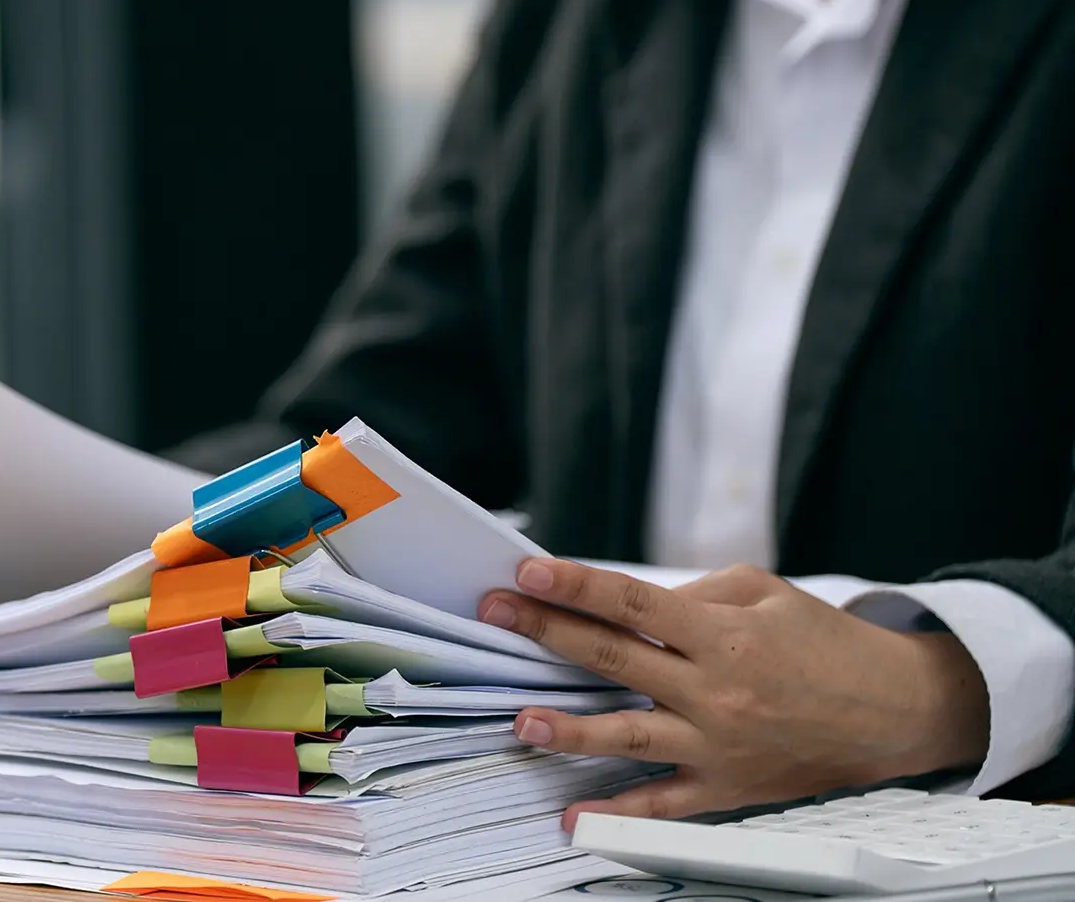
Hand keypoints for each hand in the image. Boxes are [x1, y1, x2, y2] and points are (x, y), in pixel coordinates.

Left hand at [479, 559, 988, 827]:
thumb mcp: (765, 593)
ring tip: (520, 720)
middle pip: (613, 659)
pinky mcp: (727, 787)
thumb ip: (692, 594)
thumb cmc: (826, 644)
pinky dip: (618, 813)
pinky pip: (664, 804)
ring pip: (628, 735)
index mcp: (724, 633)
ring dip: (569, 729)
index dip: (575, 586)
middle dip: (546, 634)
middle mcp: (716, 690)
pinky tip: (574, 816)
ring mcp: (718, 744)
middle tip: (495, 616)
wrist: (896, 710)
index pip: (632, 604)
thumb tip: (626, 605)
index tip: (525, 574)